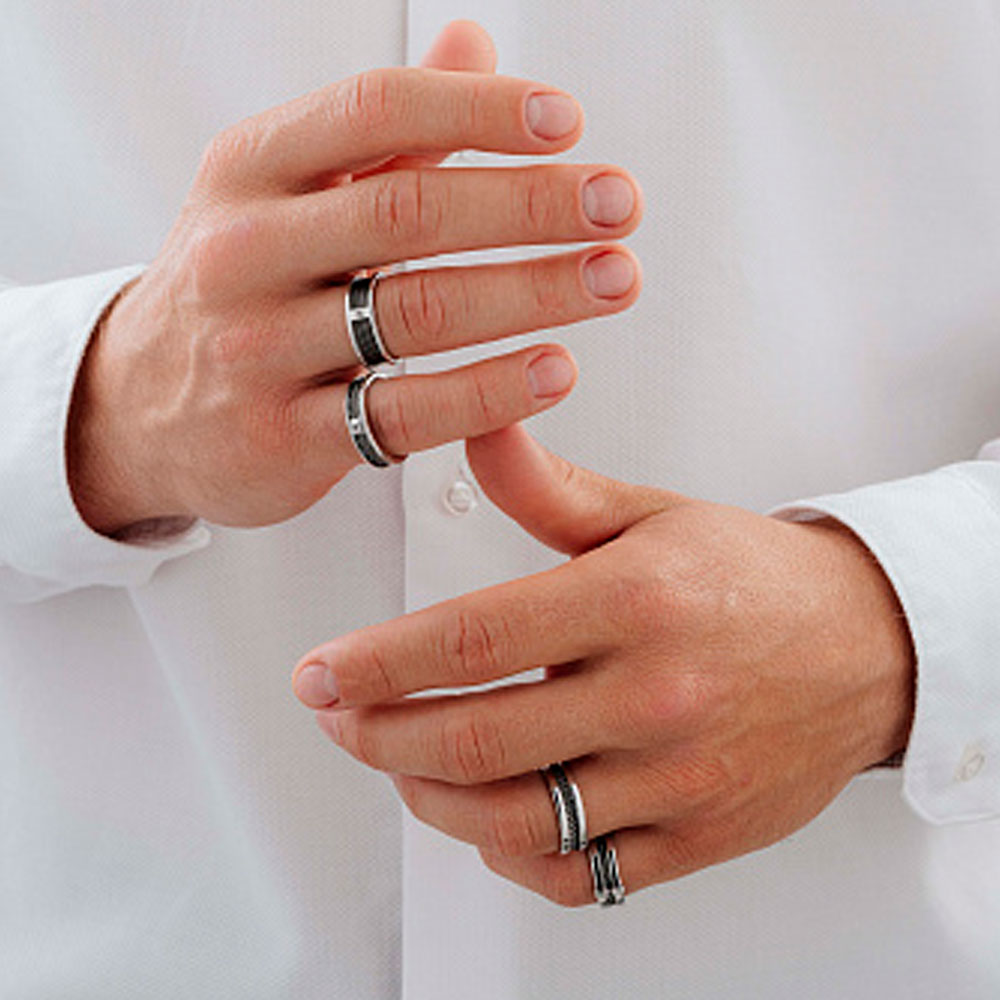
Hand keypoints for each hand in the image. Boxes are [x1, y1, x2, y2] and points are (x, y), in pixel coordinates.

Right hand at [67, 20, 641, 534]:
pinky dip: (488, 392)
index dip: (478, 112)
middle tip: (618, 205)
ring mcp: (261, 350)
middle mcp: (248, 252)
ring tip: (614, 280)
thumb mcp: (279, 190)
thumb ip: (381, 130)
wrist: (141, 407)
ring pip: (415, 313)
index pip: (374, 113)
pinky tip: (555, 372)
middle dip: (529, 205)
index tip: (566, 123)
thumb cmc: (234, 286)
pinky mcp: (286, 438)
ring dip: (531, 293)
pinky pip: (403, 412)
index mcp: (252, 170)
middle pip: (408, 213)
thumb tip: (472, 44)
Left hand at [292, 423, 914, 905]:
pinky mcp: (694, 836)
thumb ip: (545, 484)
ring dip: (427, 799)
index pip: (470, 640)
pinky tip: (484, 818)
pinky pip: (576, 873)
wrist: (865, 647)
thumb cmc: (749, 579)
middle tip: (337, 720)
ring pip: (512, 819)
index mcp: (633, 603)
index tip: (318, 675)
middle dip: (377, 736)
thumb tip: (472, 430)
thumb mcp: (647, 514)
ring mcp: (675, 778)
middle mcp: (654, 697)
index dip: (375, 663)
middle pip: (473, 741)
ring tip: (395, 763)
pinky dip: (508, 853)